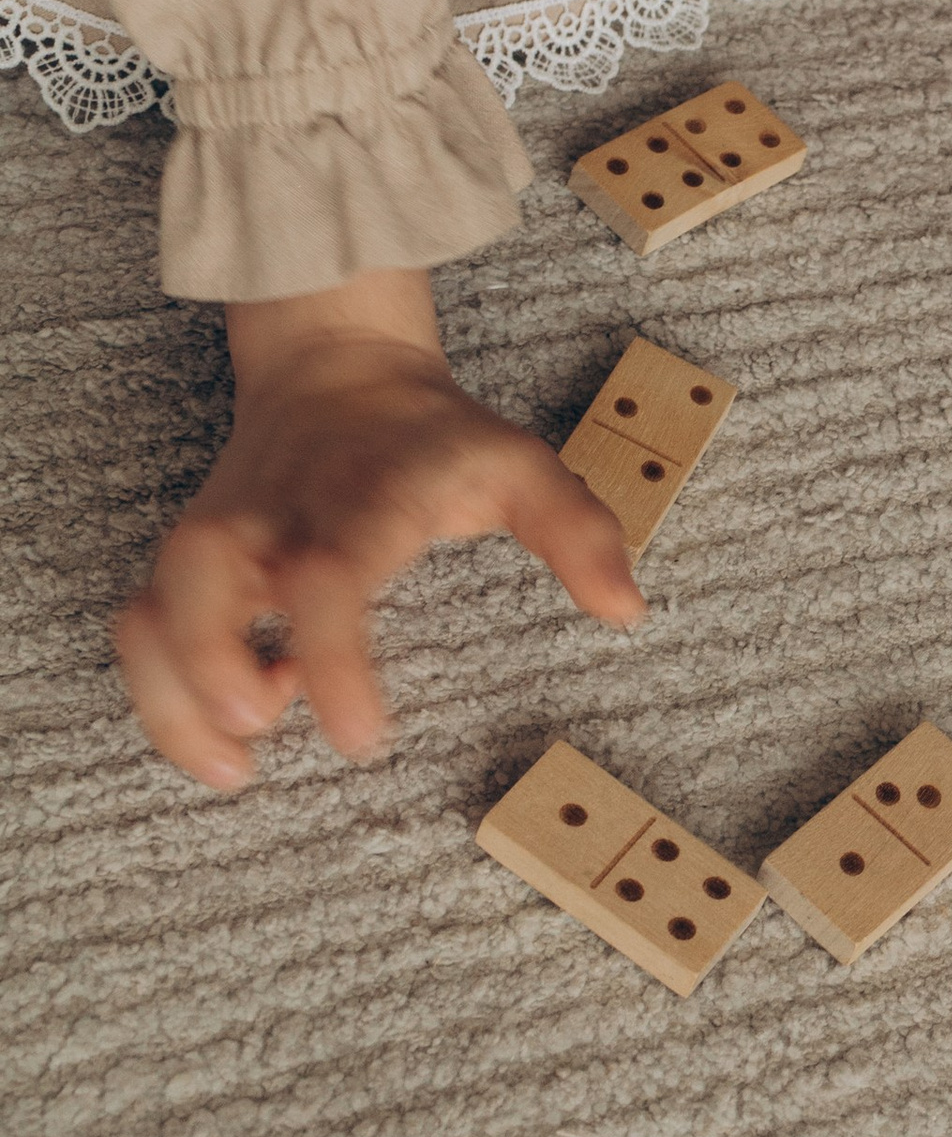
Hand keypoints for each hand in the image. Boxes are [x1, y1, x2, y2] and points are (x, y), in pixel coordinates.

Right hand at [114, 276, 643, 789]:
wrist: (336, 369)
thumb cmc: (431, 436)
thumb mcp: (519, 464)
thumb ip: (577, 533)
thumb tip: (627, 612)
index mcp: (359, 497)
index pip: (328, 574)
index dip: (333, 659)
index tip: (363, 737)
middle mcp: (271, 517)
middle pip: (197, 585)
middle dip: (208, 669)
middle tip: (259, 734)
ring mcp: (216, 535)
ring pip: (151, 611)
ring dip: (171, 699)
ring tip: (233, 767)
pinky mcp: (185, 559)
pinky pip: (141, 626)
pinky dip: (161, 689)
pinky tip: (231, 728)